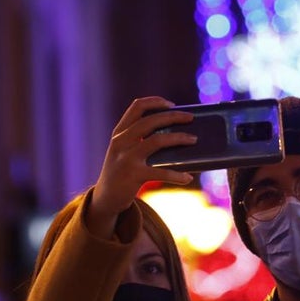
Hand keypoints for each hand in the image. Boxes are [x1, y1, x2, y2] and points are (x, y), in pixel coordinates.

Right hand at [89, 96, 197, 233]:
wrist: (105, 198)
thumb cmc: (122, 172)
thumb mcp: (124, 152)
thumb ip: (139, 140)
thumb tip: (176, 134)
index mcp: (119, 133)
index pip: (136, 107)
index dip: (155, 102)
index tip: (171, 104)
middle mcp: (121, 142)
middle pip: (151, 121)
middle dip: (173, 116)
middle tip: (191, 118)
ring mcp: (126, 158)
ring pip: (157, 141)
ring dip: (179, 138)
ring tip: (194, 140)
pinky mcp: (133, 175)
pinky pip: (161, 172)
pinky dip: (177, 175)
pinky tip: (187, 177)